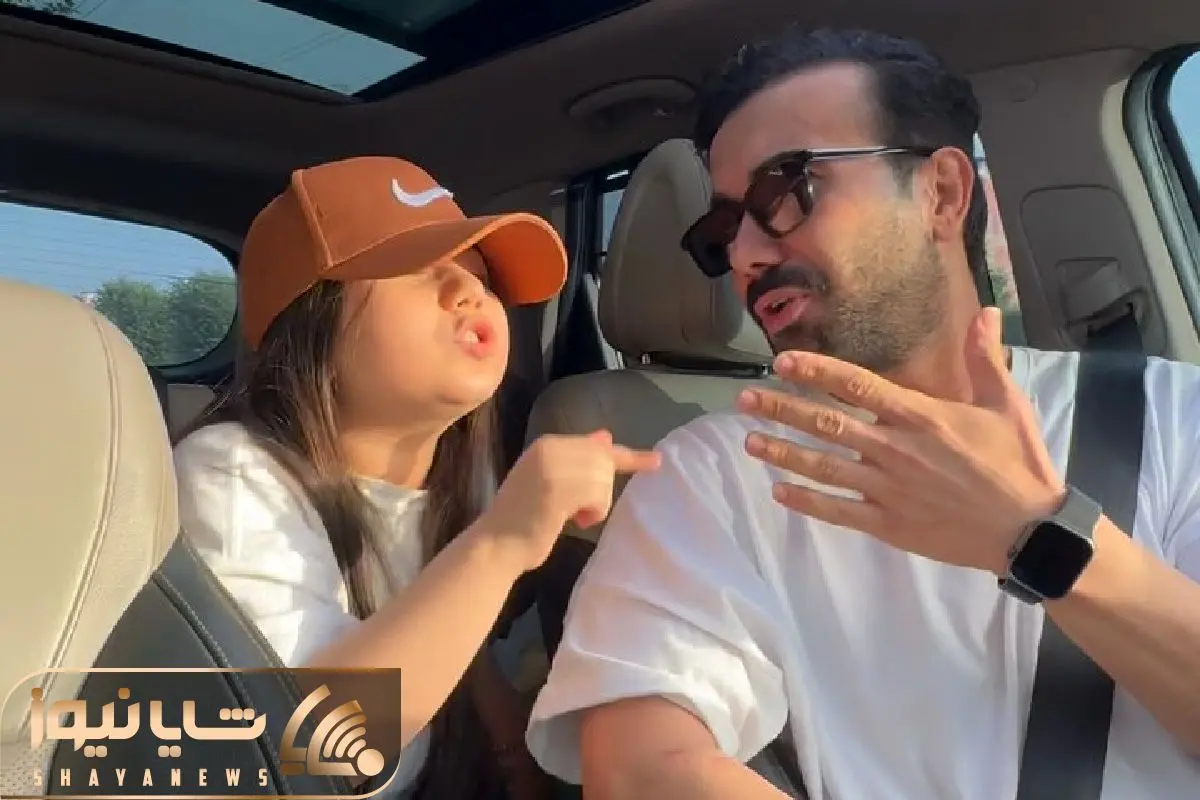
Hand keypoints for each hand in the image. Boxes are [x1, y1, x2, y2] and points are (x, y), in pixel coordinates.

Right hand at [476, 430, 661, 573]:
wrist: (496, 544)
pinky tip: (573, 521)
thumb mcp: (552, 480)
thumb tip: (605, 437)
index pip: (597, 446)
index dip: (628, 456)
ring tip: (571, 516)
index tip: (655, 461)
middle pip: (604, 462)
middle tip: (580, 511)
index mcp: (547, 444)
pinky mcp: (559, 489)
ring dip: (596, 505)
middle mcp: (550, 448)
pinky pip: (599, 496)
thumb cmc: (525, 517)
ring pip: (604, 479)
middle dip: (601, 490)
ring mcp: (553, 467)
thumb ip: (578, 460)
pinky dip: (593, 513)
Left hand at [738, 307, 1065, 575]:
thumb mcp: (1006, 403)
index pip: (855, 385)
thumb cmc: (1017, 462)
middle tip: (743, 399)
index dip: (815, 370)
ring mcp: (886, 489)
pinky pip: (837, 511)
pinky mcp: (887, 524)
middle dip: (781, 409)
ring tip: (748, 441)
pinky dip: (806, 501)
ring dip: (782, 453)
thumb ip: (985, 357)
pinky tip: (778, 492)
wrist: (1029, 531)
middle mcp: (893, 449)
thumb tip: (984, 312)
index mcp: (918, 416)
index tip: (782, 362)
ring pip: (822, 466)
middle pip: (825, 423)